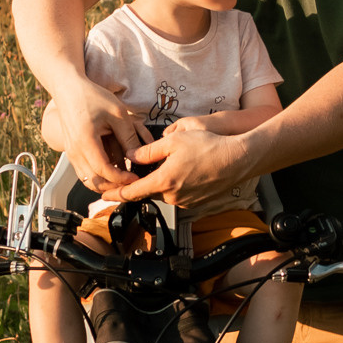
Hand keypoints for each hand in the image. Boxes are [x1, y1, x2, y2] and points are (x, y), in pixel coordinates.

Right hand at [47, 76, 146, 195]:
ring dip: (106, 184)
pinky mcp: (71, 152)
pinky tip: (113, 171)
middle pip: (94, 182)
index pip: (104, 171)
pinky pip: (84, 173)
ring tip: (124, 180)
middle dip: (114, 187)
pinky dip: (98, 177)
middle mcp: (75, 151)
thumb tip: (139, 157)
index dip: (121, 178)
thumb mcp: (117, 113)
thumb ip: (128, 137)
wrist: (68, 89)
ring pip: (88, 181)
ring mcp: (71, 153)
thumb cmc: (92, 97)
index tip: (136, 177)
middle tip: (131, 185)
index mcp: (85, 142)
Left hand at [115, 115, 260, 210]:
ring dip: (162, 180)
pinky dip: (177, 182)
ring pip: (165, 191)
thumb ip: (148, 151)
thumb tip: (131, 156)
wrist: (238, 159)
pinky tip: (186, 168)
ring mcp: (186, 200)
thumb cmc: (209, 147)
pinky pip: (179, 192)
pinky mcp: (197, 201)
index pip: (131, 193)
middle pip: (148, 191)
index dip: (115, 194)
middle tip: (138, 168)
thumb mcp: (174, 141)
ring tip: (173, 162)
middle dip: (142, 181)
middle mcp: (173, 196)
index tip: (103, 195)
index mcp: (163, 182)